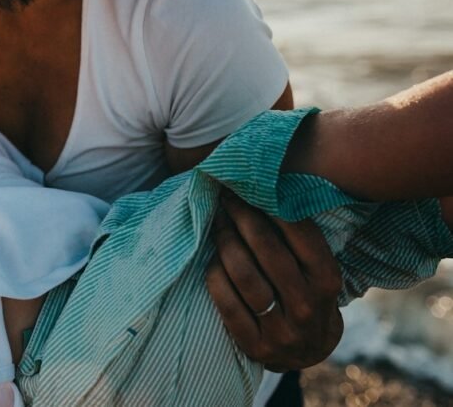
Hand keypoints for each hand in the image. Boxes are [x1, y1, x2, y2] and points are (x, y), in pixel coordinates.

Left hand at [205, 190, 343, 371]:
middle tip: (226, 198)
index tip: (249, 187)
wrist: (307, 352)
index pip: (301, 235)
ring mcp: (282, 330)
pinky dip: (215, 275)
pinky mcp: (255, 345)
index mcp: (327, 281)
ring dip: (226, 242)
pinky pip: (226, 303)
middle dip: (243, 217)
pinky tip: (212, 259)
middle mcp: (307, 306)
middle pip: (268, 251)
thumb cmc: (306, 294)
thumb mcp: (316, 270)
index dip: (271, 206)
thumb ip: (299, 239)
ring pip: (245, 276)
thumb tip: (266, 188)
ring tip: (217, 223)